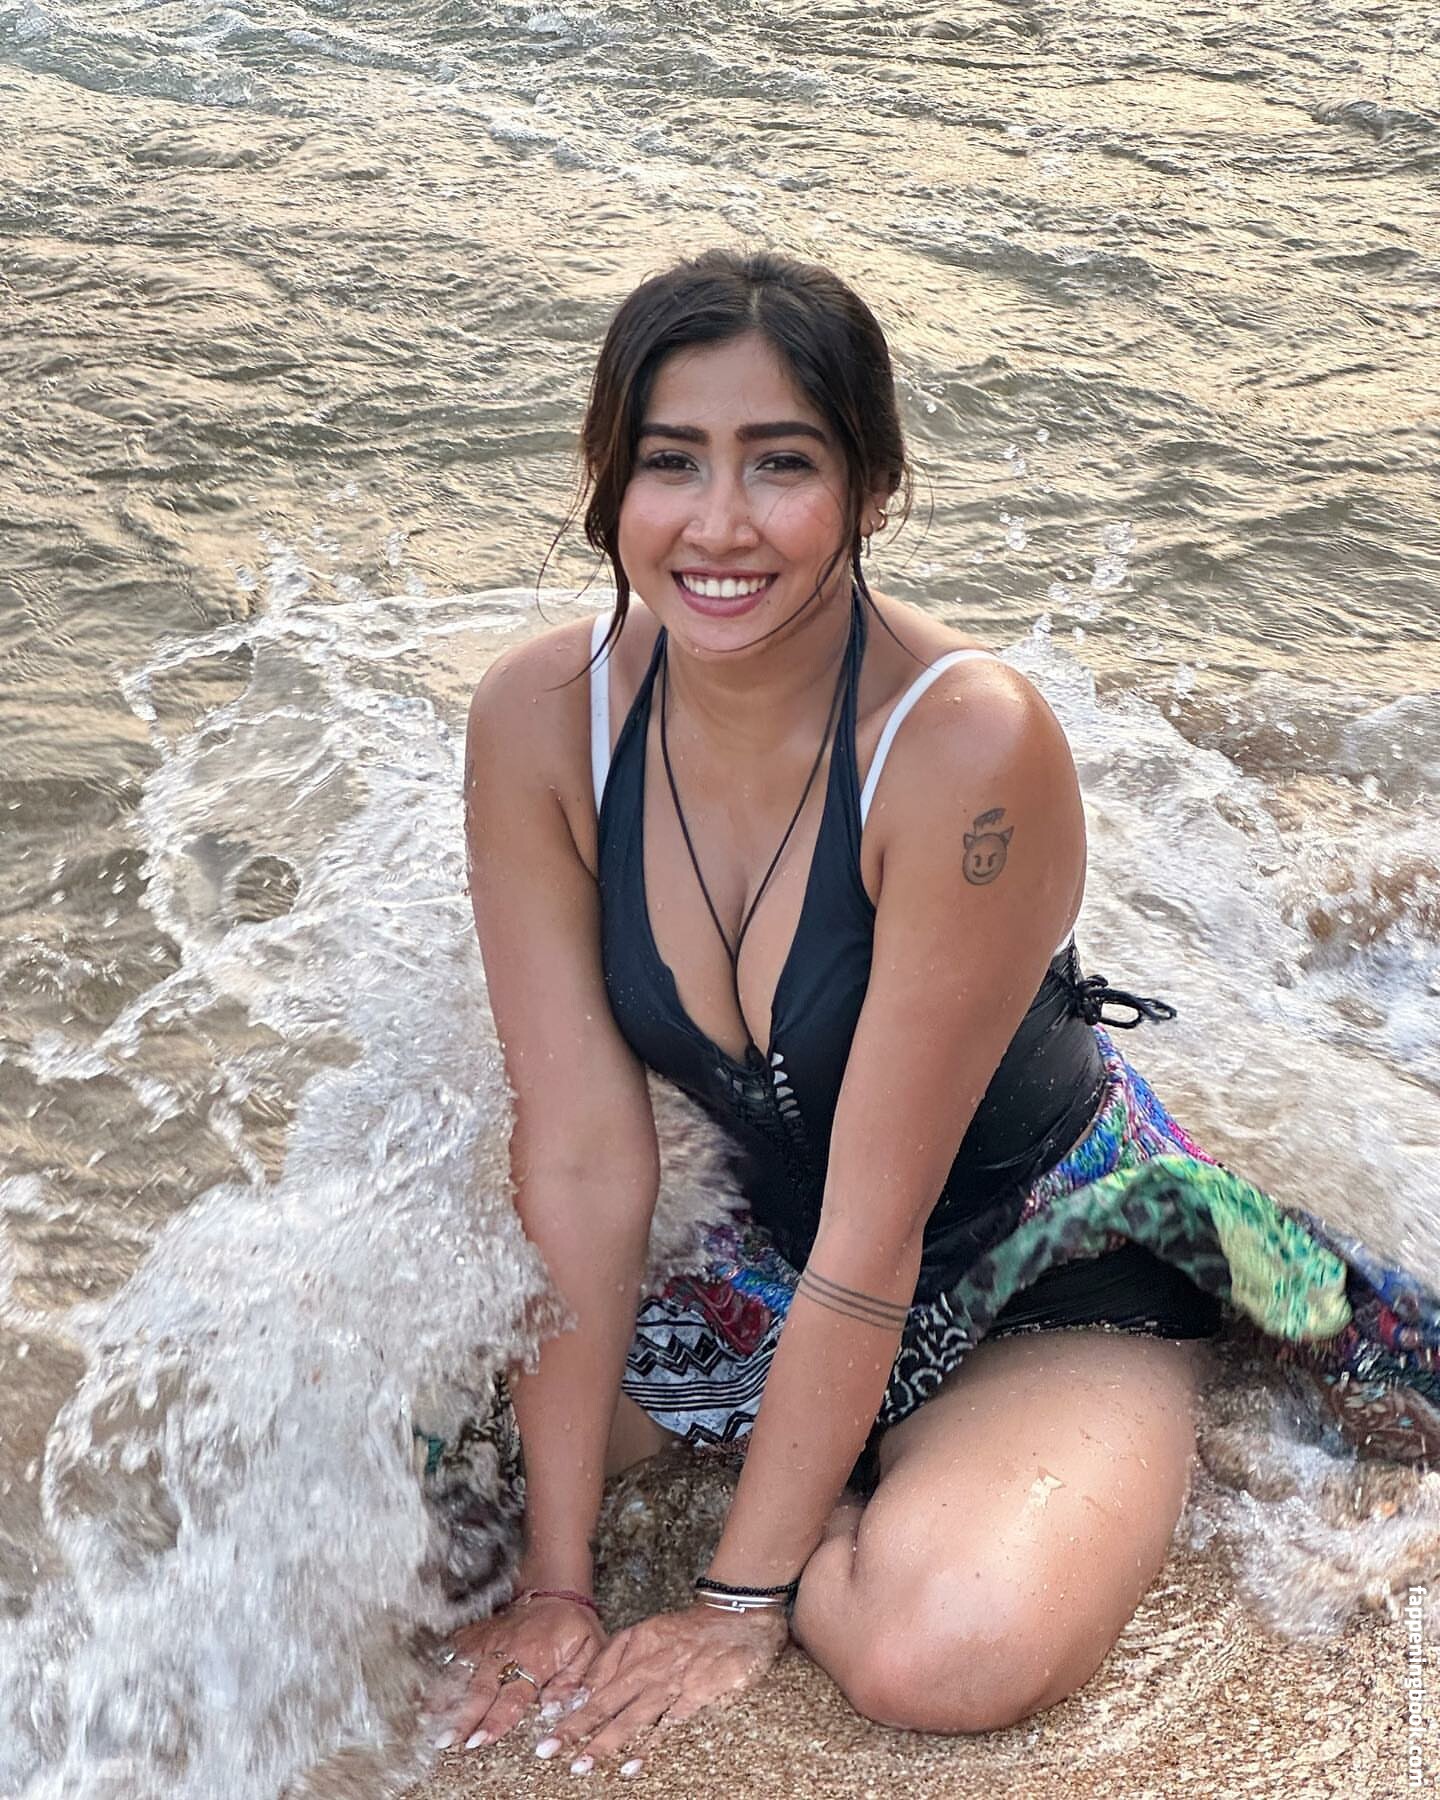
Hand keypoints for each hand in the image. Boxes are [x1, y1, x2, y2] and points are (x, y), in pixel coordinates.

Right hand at [429, 1595, 605, 1751]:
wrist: (556, 1592)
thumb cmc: (572, 1627)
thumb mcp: (589, 1651)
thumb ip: (574, 1682)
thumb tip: (554, 1711)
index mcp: (537, 1657)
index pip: (513, 1695)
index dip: (496, 1720)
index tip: (480, 1740)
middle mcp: (508, 1649)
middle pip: (481, 1687)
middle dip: (463, 1715)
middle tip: (446, 1739)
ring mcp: (489, 1640)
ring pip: (463, 1669)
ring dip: (445, 1696)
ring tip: (427, 1718)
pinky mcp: (477, 1633)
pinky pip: (454, 1652)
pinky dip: (439, 1671)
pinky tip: (425, 1690)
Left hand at [533, 1602, 788, 1775]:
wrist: (736, 1617)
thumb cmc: (688, 1629)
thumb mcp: (646, 1632)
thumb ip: (615, 1657)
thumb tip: (583, 1689)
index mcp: (634, 1646)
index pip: (596, 1681)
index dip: (572, 1707)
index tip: (547, 1728)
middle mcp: (647, 1664)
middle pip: (606, 1701)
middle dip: (576, 1728)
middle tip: (548, 1750)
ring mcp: (671, 1681)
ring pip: (631, 1716)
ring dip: (604, 1742)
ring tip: (581, 1765)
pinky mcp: (695, 1694)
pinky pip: (667, 1725)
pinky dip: (648, 1747)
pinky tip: (631, 1766)